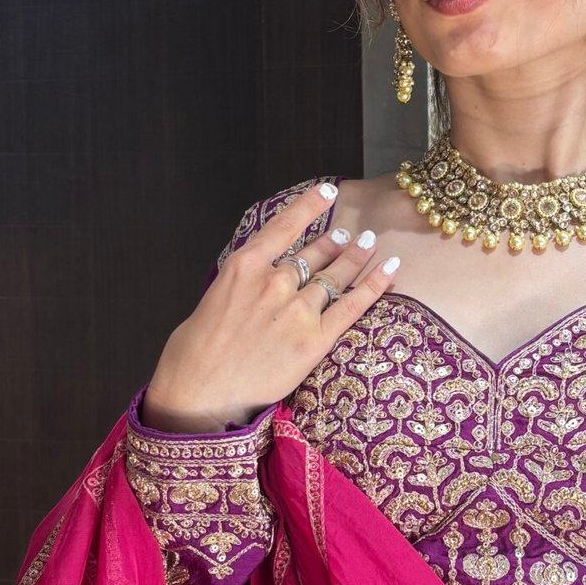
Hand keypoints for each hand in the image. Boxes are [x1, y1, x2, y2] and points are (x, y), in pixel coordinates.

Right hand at [143, 183, 399, 431]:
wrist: (201, 393)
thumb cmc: (194, 352)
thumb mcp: (213, 299)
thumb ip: (242, 285)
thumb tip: (257, 282)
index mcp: (244, 266)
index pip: (285, 226)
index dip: (310, 206)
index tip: (327, 191)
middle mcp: (275, 281)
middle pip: (314, 254)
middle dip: (334, 243)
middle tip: (349, 236)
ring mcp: (298, 309)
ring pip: (335, 275)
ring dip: (356, 257)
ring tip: (369, 246)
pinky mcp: (316, 339)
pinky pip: (352, 305)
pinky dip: (375, 285)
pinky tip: (391, 269)